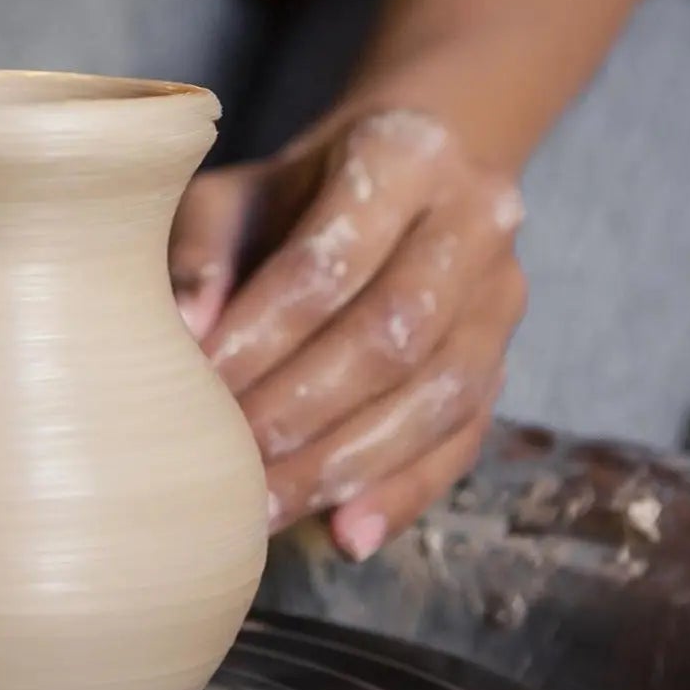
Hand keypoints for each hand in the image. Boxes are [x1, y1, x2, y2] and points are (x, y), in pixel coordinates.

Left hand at [169, 108, 525, 559]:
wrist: (400, 180)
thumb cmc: (294, 193)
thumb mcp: (236, 194)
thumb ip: (204, 251)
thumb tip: (183, 334)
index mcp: (403, 156)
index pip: (330, 260)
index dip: (263, 331)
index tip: (199, 383)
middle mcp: (475, 222)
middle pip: (393, 333)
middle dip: (304, 408)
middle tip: (228, 462)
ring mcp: (502, 299)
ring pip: (438, 397)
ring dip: (348, 464)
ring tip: (267, 508)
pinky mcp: (505, 364)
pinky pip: (463, 442)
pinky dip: (404, 493)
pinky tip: (347, 534)